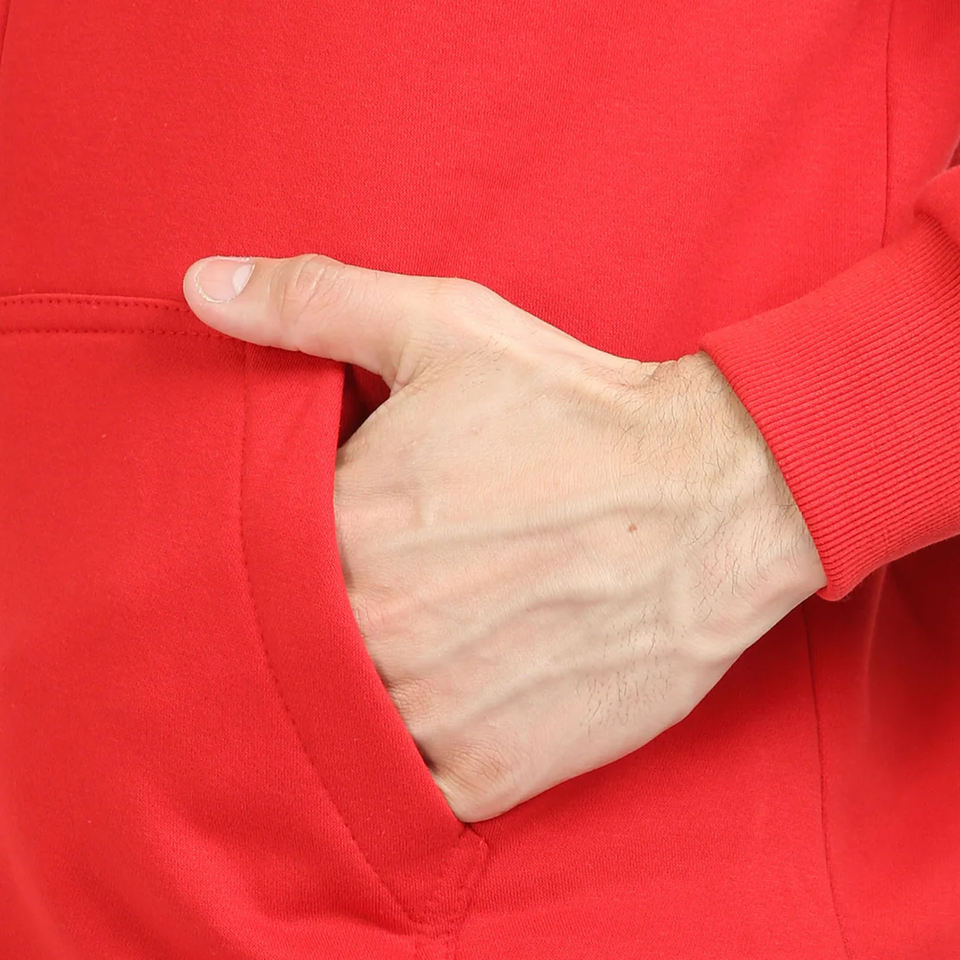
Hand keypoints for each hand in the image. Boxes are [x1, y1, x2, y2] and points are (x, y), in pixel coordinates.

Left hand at [183, 253, 827, 821]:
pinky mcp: (494, 767)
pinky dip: (419, 751)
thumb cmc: (578, 411)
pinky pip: (411, 785)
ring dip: (368, 689)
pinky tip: (457, 694)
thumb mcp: (445, 328)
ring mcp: (433, 708)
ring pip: (349, 720)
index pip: (260, 556)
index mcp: (347, 525)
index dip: (292, 545)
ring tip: (429, 637)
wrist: (714, 498)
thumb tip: (205, 286)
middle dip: (331, 615)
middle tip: (399, 582)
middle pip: (299, 643)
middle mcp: (378, 628)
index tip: (346, 531)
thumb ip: (316, 305)